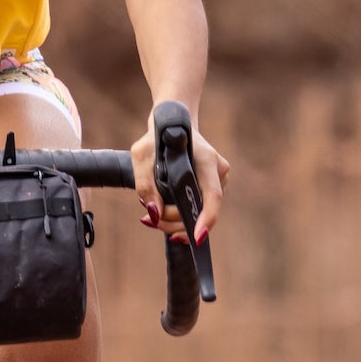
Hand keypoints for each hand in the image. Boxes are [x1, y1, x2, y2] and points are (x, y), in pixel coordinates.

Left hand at [130, 112, 227, 240]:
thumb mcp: (141, 154)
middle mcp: (218, 171)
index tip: (197, 238)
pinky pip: (199, 206)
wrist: (172, 123)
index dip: (206, 219)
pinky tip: (161, 213)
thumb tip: (154, 213)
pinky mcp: (212, 186)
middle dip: (176, 223)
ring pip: (200, 211)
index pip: (212, 195)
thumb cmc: (156, 136)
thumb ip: (145, 183)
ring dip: (175, 220)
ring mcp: (219, 179)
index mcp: (207, 160)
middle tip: (149, 221)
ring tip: (150, 218)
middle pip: (203, 209)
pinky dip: (181, 214)